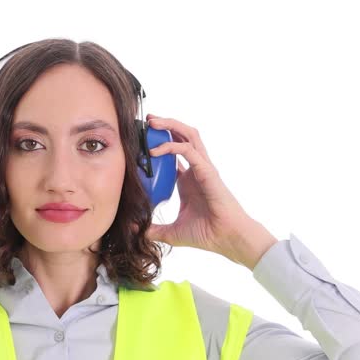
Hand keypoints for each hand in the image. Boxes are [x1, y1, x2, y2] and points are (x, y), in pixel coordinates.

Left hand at [144, 115, 274, 267]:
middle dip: (165, 125)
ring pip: (188, 136)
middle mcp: (196, 170)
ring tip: (152, 122)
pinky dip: (172, 147)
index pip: (174, 153)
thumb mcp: (172, 232)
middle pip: (182, 137)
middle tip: (147, 121)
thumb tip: (133, 230)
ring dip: (170, 125)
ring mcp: (203, 168)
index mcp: (188, 180)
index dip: (159, 144)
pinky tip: (154, 151)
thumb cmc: (206, 234)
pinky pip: (189, 151)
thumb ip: (153, 229)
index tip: (140, 142)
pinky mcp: (207, 171)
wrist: (226, 238)